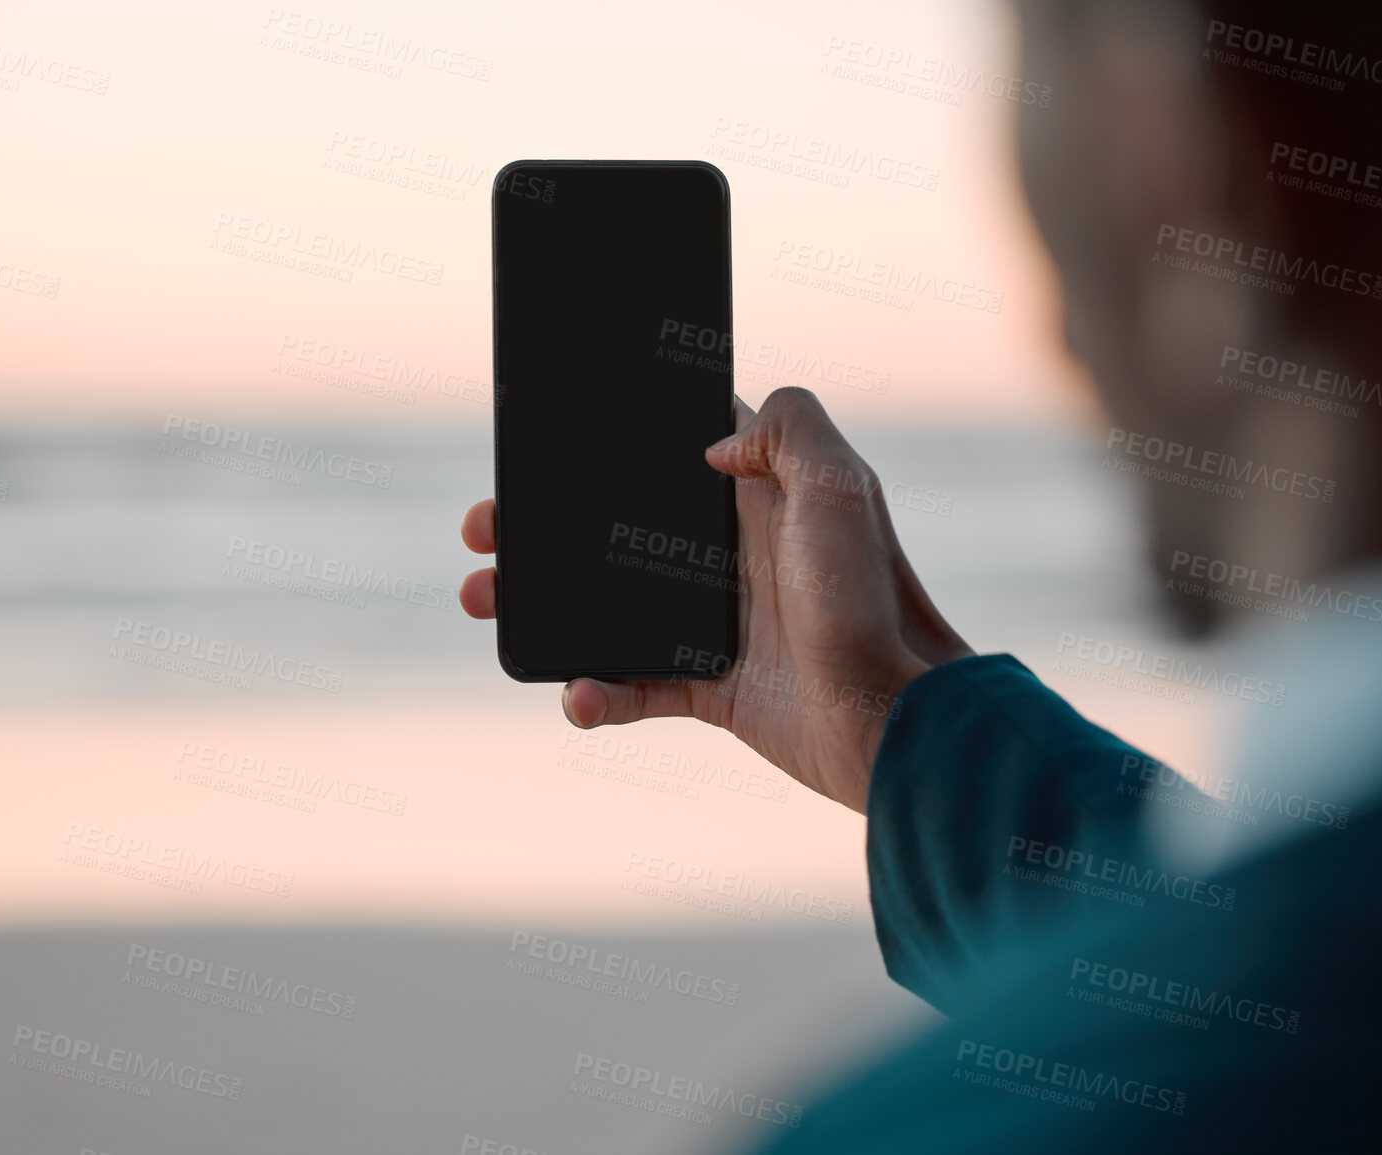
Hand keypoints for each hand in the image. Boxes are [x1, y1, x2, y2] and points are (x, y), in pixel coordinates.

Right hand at [460, 387, 972, 813]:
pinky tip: (576, 695)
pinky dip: (596, 692)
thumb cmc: (873, 603)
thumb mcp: (844, 488)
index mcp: (761, 497)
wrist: (896, 722)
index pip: (671, 452)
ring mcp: (719, 622)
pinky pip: (635, 685)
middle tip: (486, 531)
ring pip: (608, 604)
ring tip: (489, 603)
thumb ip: (790, 429)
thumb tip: (716, 442)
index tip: (541, 443)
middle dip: (544, 527)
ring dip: (545, 605)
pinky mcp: (713, 689)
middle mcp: (735, 554)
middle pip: (617, 527)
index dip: (606, 444)